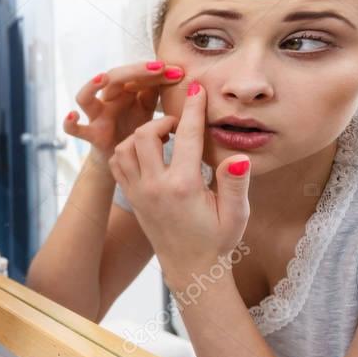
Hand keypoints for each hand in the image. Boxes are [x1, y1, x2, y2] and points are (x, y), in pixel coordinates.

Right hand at [65, 61, 184, 160]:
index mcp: (126, 92)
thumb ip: (156, 94)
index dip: (156, 72)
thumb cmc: (135, 129)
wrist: (123, 160)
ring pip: (85, 97)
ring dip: (91, 86)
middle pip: (115, 77)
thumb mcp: (149, 110)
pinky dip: (69, 123)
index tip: (178, 72)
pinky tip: (73, 115)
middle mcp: (109, 100)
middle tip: (157, 68)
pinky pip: (74, 130)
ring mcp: (97, 116)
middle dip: (135, 70)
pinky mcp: (90, 135)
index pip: (138, 74)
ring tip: (103, 79)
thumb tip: (178, 76)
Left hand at [107, 81, 251, 288]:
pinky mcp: (130, 196)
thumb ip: (236, 184)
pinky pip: (118, 163)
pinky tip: (148, 151)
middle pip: (144, 134)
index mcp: (183, 186)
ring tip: (164, 137)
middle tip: (179, 125)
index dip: (193, 109)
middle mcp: (155, 186)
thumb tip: (239, 156)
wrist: (190, 268)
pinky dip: (128, 149)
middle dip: (162, 120)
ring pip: (125, 147)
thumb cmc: (217, 240)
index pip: (186, 136)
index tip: (196, 88)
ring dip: (142, 134)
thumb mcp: (236, 214)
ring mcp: (138, 191)